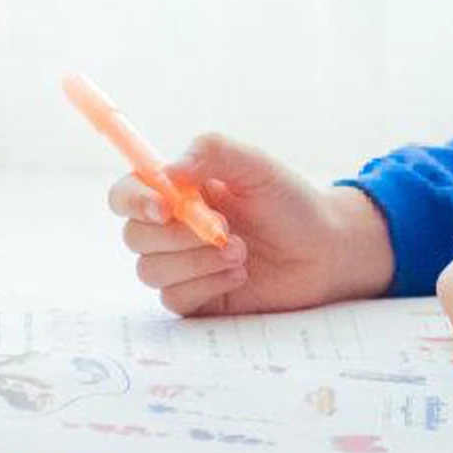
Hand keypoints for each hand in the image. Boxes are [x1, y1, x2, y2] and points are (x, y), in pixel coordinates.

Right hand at [107, 133, 394, 316]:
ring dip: (196, 263)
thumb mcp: (256, 166)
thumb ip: (213, 153)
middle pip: (133, 236)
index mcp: (177, 191)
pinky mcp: (196, 298)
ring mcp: (181, 266)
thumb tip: (166, 172)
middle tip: (224, 230)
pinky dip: (206, 286)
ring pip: (150, 271)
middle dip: (176, 236)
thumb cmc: (291, 204)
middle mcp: (172, 228)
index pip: (126, 195)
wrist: (326, 251)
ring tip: (241, 252)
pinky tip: (239, 274)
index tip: (164, 207)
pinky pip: (174, 299)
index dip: (133, 201)